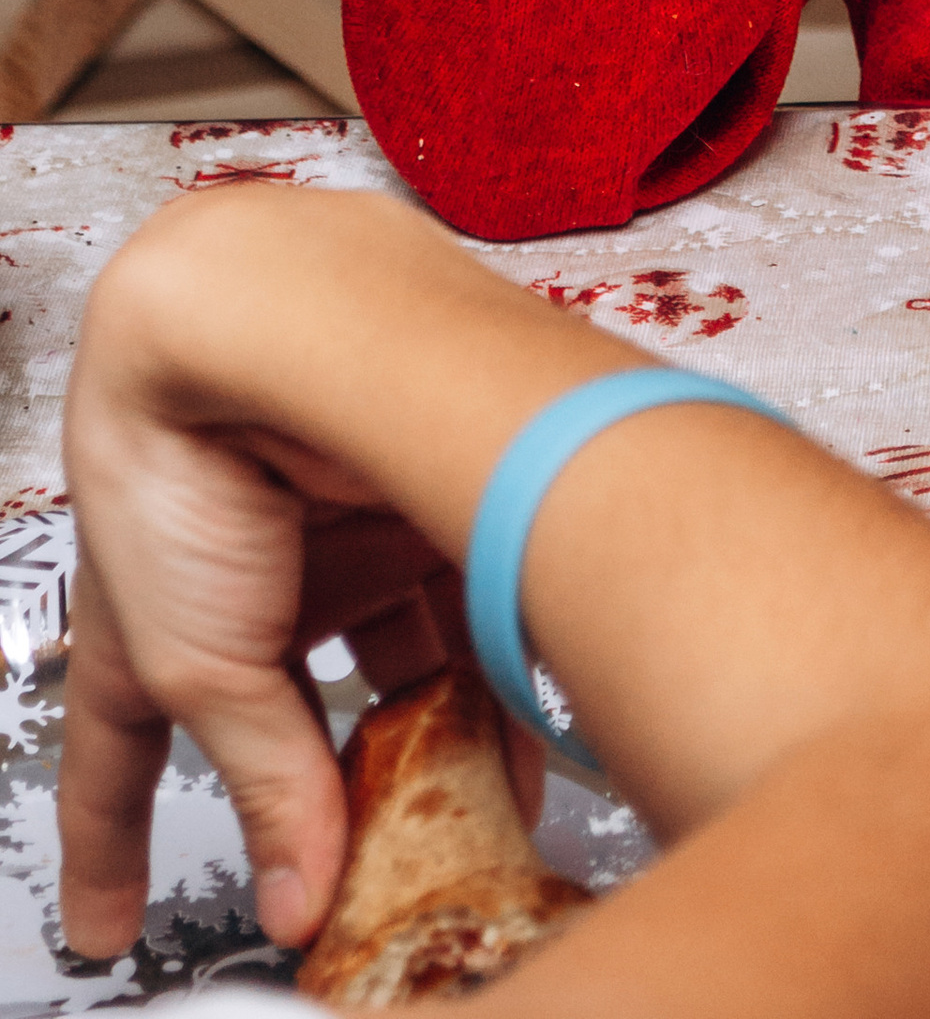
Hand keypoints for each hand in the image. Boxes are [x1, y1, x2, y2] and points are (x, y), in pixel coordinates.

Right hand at [58, 356, 511, 961]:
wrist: (265, 315)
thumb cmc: (186, 452)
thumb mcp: (204, 660)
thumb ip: (267, 779)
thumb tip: (299, 894)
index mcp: (147, 615)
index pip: (116, 757)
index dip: (110, 846)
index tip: (109, 922)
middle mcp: (246, 568)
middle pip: (286, 709)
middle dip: (324, 793)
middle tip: (359, 866)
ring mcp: (333, 528)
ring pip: (387, 661)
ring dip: (422, 740)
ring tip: (462, 820)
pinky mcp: (418, 493)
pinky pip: (455, 607)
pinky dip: (480, 677)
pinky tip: (511, 741)